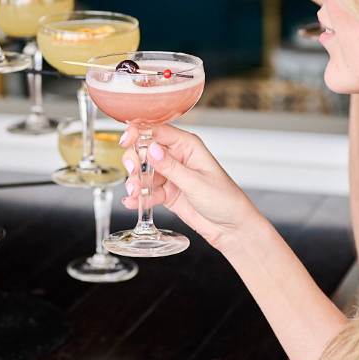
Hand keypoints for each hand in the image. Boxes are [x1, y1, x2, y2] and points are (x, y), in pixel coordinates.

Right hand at [120, 124, 257, 251]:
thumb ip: (172, 167)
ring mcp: (170, 175)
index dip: (139, 132)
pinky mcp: (166, 192)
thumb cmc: (225, 200)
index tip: (126, 140)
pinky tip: (132, 203)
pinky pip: (147, 191)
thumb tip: (151, 148)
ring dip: (135, 181)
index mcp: (187, 146)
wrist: (232, 228)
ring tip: (134, 193)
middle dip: (134, 160)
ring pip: (143, 172)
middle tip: (133, 172)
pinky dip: (138, 197)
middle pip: (144, 150)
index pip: (157, 131)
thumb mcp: (197, 183)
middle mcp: (176, 157)